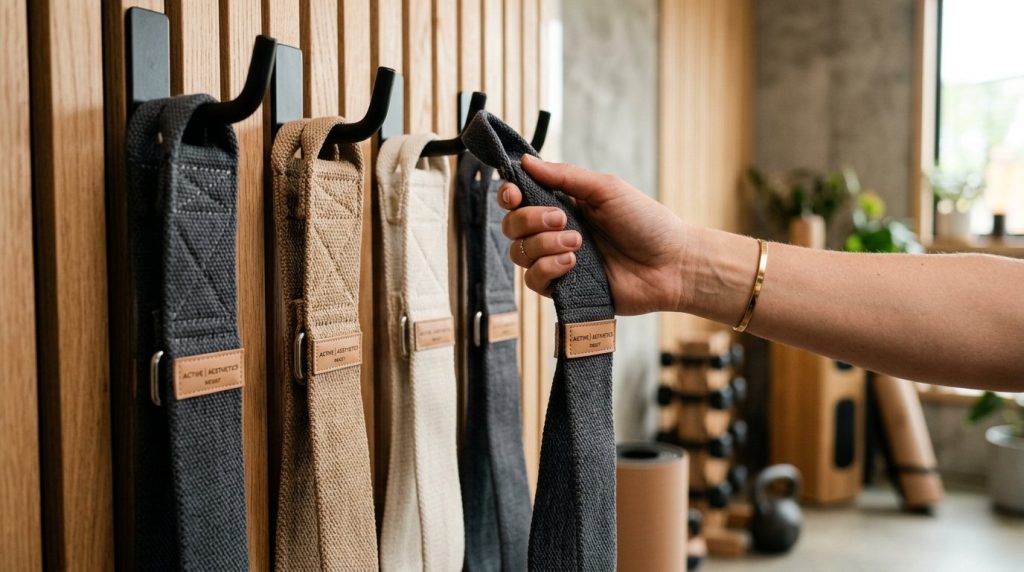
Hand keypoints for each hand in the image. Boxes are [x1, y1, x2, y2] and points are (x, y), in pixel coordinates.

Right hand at [499, 155, 690, 315]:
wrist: (671, 264)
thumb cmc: (646, 222)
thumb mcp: (606, 189)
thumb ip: (564, 176)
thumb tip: (525, 161)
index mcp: (564, 205)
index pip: (519, 200)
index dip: (508, 196)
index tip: (513, 195)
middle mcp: (555, 233)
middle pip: (512, 226)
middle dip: (529, 220)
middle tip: (563, 220)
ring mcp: (558, 262)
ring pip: (520, 254)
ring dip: (543, 244)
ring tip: (577, 244)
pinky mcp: (564, 290)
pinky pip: (534, 280)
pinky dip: (548, 268)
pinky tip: (573, 264)